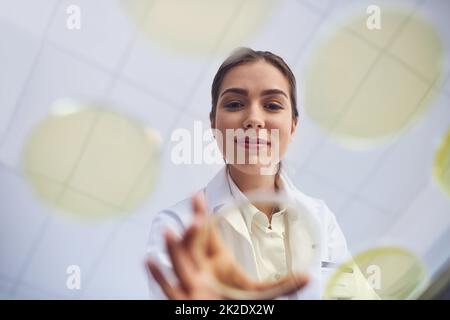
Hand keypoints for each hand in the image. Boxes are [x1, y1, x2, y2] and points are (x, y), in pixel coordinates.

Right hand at [146, 192, 308, 299]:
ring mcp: (191, 284)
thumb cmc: (235, 302)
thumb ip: (283, 286)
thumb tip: (308, 276)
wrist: (225, 315)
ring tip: (169, 232)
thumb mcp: (260, 294)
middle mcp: (200, 268)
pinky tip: (150, 260)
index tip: (198, 196)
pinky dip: (159, 275)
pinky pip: (169, 287)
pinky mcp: (184, 299)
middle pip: (193, 245)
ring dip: (174, 248)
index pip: (207, 234)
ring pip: (180, 263)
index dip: (202, 215)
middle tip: (196, 214)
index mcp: (216, 260)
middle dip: (193, 230)